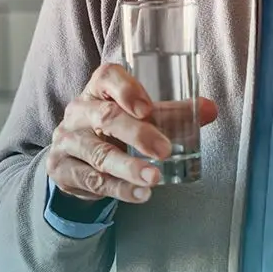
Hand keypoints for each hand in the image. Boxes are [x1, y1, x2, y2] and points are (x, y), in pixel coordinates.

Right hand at [47, 63, 217, 203]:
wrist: (73, 158)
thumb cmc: (111, 129)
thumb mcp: (137, 117)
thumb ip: (171, 113)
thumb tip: (210, 109)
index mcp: (98, 89)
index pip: (107, 77)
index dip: (126, 89)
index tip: (147, 107)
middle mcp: (79, 111)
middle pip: (106, 118)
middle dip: (138, 134)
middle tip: (165, 149)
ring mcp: (68, 140)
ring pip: (99, 154)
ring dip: (130, 168)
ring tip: (155, 179)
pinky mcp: (62, 169)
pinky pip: (93, 180)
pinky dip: (120, 189)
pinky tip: (140, 194)